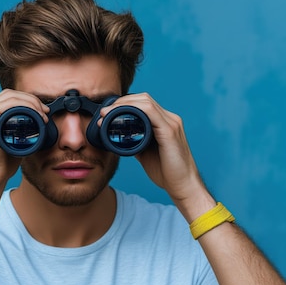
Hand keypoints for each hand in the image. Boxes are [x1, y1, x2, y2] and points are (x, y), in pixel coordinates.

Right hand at [0, 89, 49, 187]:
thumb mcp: (10, 142)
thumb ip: (18, 132)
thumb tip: (37, 125)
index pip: (7, 99)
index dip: (27, 101)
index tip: (43, 112)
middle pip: (9, 94)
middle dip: (31, 100)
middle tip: (45, 112)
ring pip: (10, 96)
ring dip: (30, 102)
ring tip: (43, 114)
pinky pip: (9, 102)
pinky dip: (25, 105)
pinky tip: (36, 113)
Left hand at [99, 93, 213, 218]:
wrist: (182, 186)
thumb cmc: (166, 171)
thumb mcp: (146, 153)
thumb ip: (136, 143)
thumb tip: (119, 139)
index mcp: (165, 122)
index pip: (143, 103)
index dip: (123, 103)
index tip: (106, 113)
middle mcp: (170, 119)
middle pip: (144, 98)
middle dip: (121, 102)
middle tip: (104, 113)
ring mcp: (171, 123)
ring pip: (146, 103)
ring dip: (124, 105)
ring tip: (108, 114)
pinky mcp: (170, 131)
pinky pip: (151, 113)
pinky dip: (134, 111)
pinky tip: (121, 118)